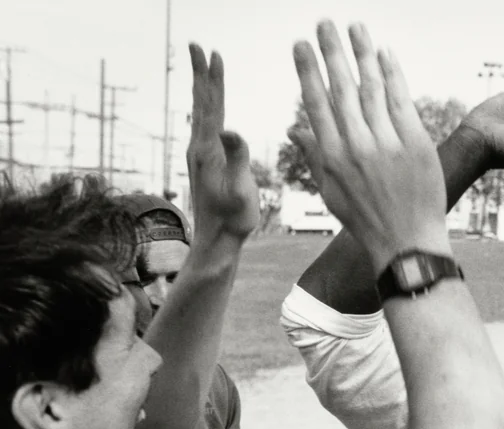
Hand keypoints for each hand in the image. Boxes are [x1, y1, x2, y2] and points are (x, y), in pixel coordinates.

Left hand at [187, 45, 258, 241]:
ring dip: (203, 89)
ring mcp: (199, 155)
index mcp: (209, 150)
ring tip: (204, 70)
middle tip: (197, 46)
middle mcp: (199, 148)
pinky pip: (204, 126)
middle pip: (201, 103)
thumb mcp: (241, 189)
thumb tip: (230, 129)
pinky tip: (209, 109)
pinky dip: (206, 108)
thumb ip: (238, 158)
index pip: (211, 106)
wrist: (216, 240)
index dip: (213, 79)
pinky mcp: (204, 163)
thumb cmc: (233, 219)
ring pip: (201, 113)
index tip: (212, 54)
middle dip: (201, 74)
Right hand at [290, 21, 448, 268]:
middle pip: (341, 88)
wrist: (407, 242)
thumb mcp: (331, 192)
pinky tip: (384, 53)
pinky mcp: (415, 144)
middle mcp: (357, 147)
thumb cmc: (367, 220)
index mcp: (332, 157)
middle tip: (323, 24)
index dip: (307, 71)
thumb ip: (313, 155)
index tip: (300, 44)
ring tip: (355, 27)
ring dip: (362, 53)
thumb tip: (292, 128)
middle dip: (331, 52)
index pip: (316, 103)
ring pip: (371, 88)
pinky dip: (393, 75)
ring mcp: (387, 144)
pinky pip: (401, 100)